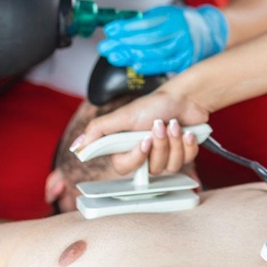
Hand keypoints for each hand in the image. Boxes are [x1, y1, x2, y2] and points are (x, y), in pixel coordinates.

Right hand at [71, 88, 210, 176]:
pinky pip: (187, 160)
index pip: (125, 168)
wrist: (184, 97)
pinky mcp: (182, 154)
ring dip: (175, 141)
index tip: (144, 141)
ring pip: (171, 166)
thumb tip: (78, 146)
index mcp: (127, 148)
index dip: (137, 157)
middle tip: (160, 125)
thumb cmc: (154, 104)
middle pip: (152, 168)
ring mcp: (164, 156)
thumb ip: (99, 130)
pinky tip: (187, 131)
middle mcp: (145, 155)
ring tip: (174, 124)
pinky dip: (188, 143)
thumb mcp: (123, 115)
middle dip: (160, 145)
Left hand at [98, 4, 227, 74]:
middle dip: (124, 43)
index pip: (145, 24)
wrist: (208, 32)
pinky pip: (166, 66)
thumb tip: (118, 27)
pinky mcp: (186, 61)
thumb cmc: (181, 23)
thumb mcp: (164, 14)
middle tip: (105, 47)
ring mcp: (184, 48)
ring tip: (115, 57)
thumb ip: (144, 21)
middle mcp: (179, 32)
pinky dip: (150, 66)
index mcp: (172, 17)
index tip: (109, 30)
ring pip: (155, 53)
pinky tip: (136, 66)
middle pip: (148, 39)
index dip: (126, 28)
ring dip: (132, 55)